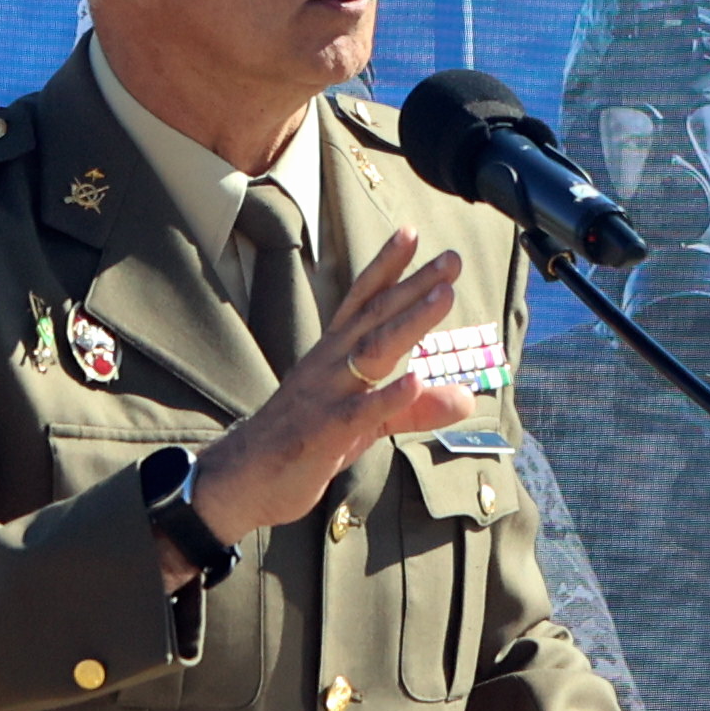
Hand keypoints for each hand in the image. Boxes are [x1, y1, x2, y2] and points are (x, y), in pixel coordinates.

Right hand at [176, 235, 472, 563]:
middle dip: (414, 285)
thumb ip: (414, 407)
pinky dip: (389, 397)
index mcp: (333, 355)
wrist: (243, 478)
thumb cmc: (304, 442)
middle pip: (376, 316)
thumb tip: (466, 399)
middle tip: (450, 259)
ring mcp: (326, 395)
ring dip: (410, 322)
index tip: (410, 232)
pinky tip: (415, 381)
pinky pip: (361, 412)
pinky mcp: (325, 433)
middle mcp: (329, 365)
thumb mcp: (365, 421)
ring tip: (443, 296)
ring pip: (372, 351)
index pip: (362, 301)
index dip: (386, 267)